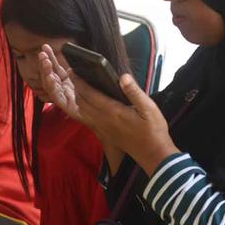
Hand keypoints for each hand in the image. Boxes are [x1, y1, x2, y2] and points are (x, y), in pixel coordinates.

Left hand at [44, 45, 178, 174]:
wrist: (152, 154)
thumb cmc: (153, 130)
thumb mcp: (149, 109)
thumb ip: (134, 92)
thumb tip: (123, 77)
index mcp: (112, 111)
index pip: (89, 93)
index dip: (78, 82)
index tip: (72, 70)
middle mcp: (102, 119)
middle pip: (81, 101)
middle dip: (74, 87)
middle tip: (71, 75)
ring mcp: (101, 127)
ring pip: (82, 110)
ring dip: (76, 98)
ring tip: (77, 86)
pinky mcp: (103, 133)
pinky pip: (86, 118)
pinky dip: (81, 108)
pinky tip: (85, 103)